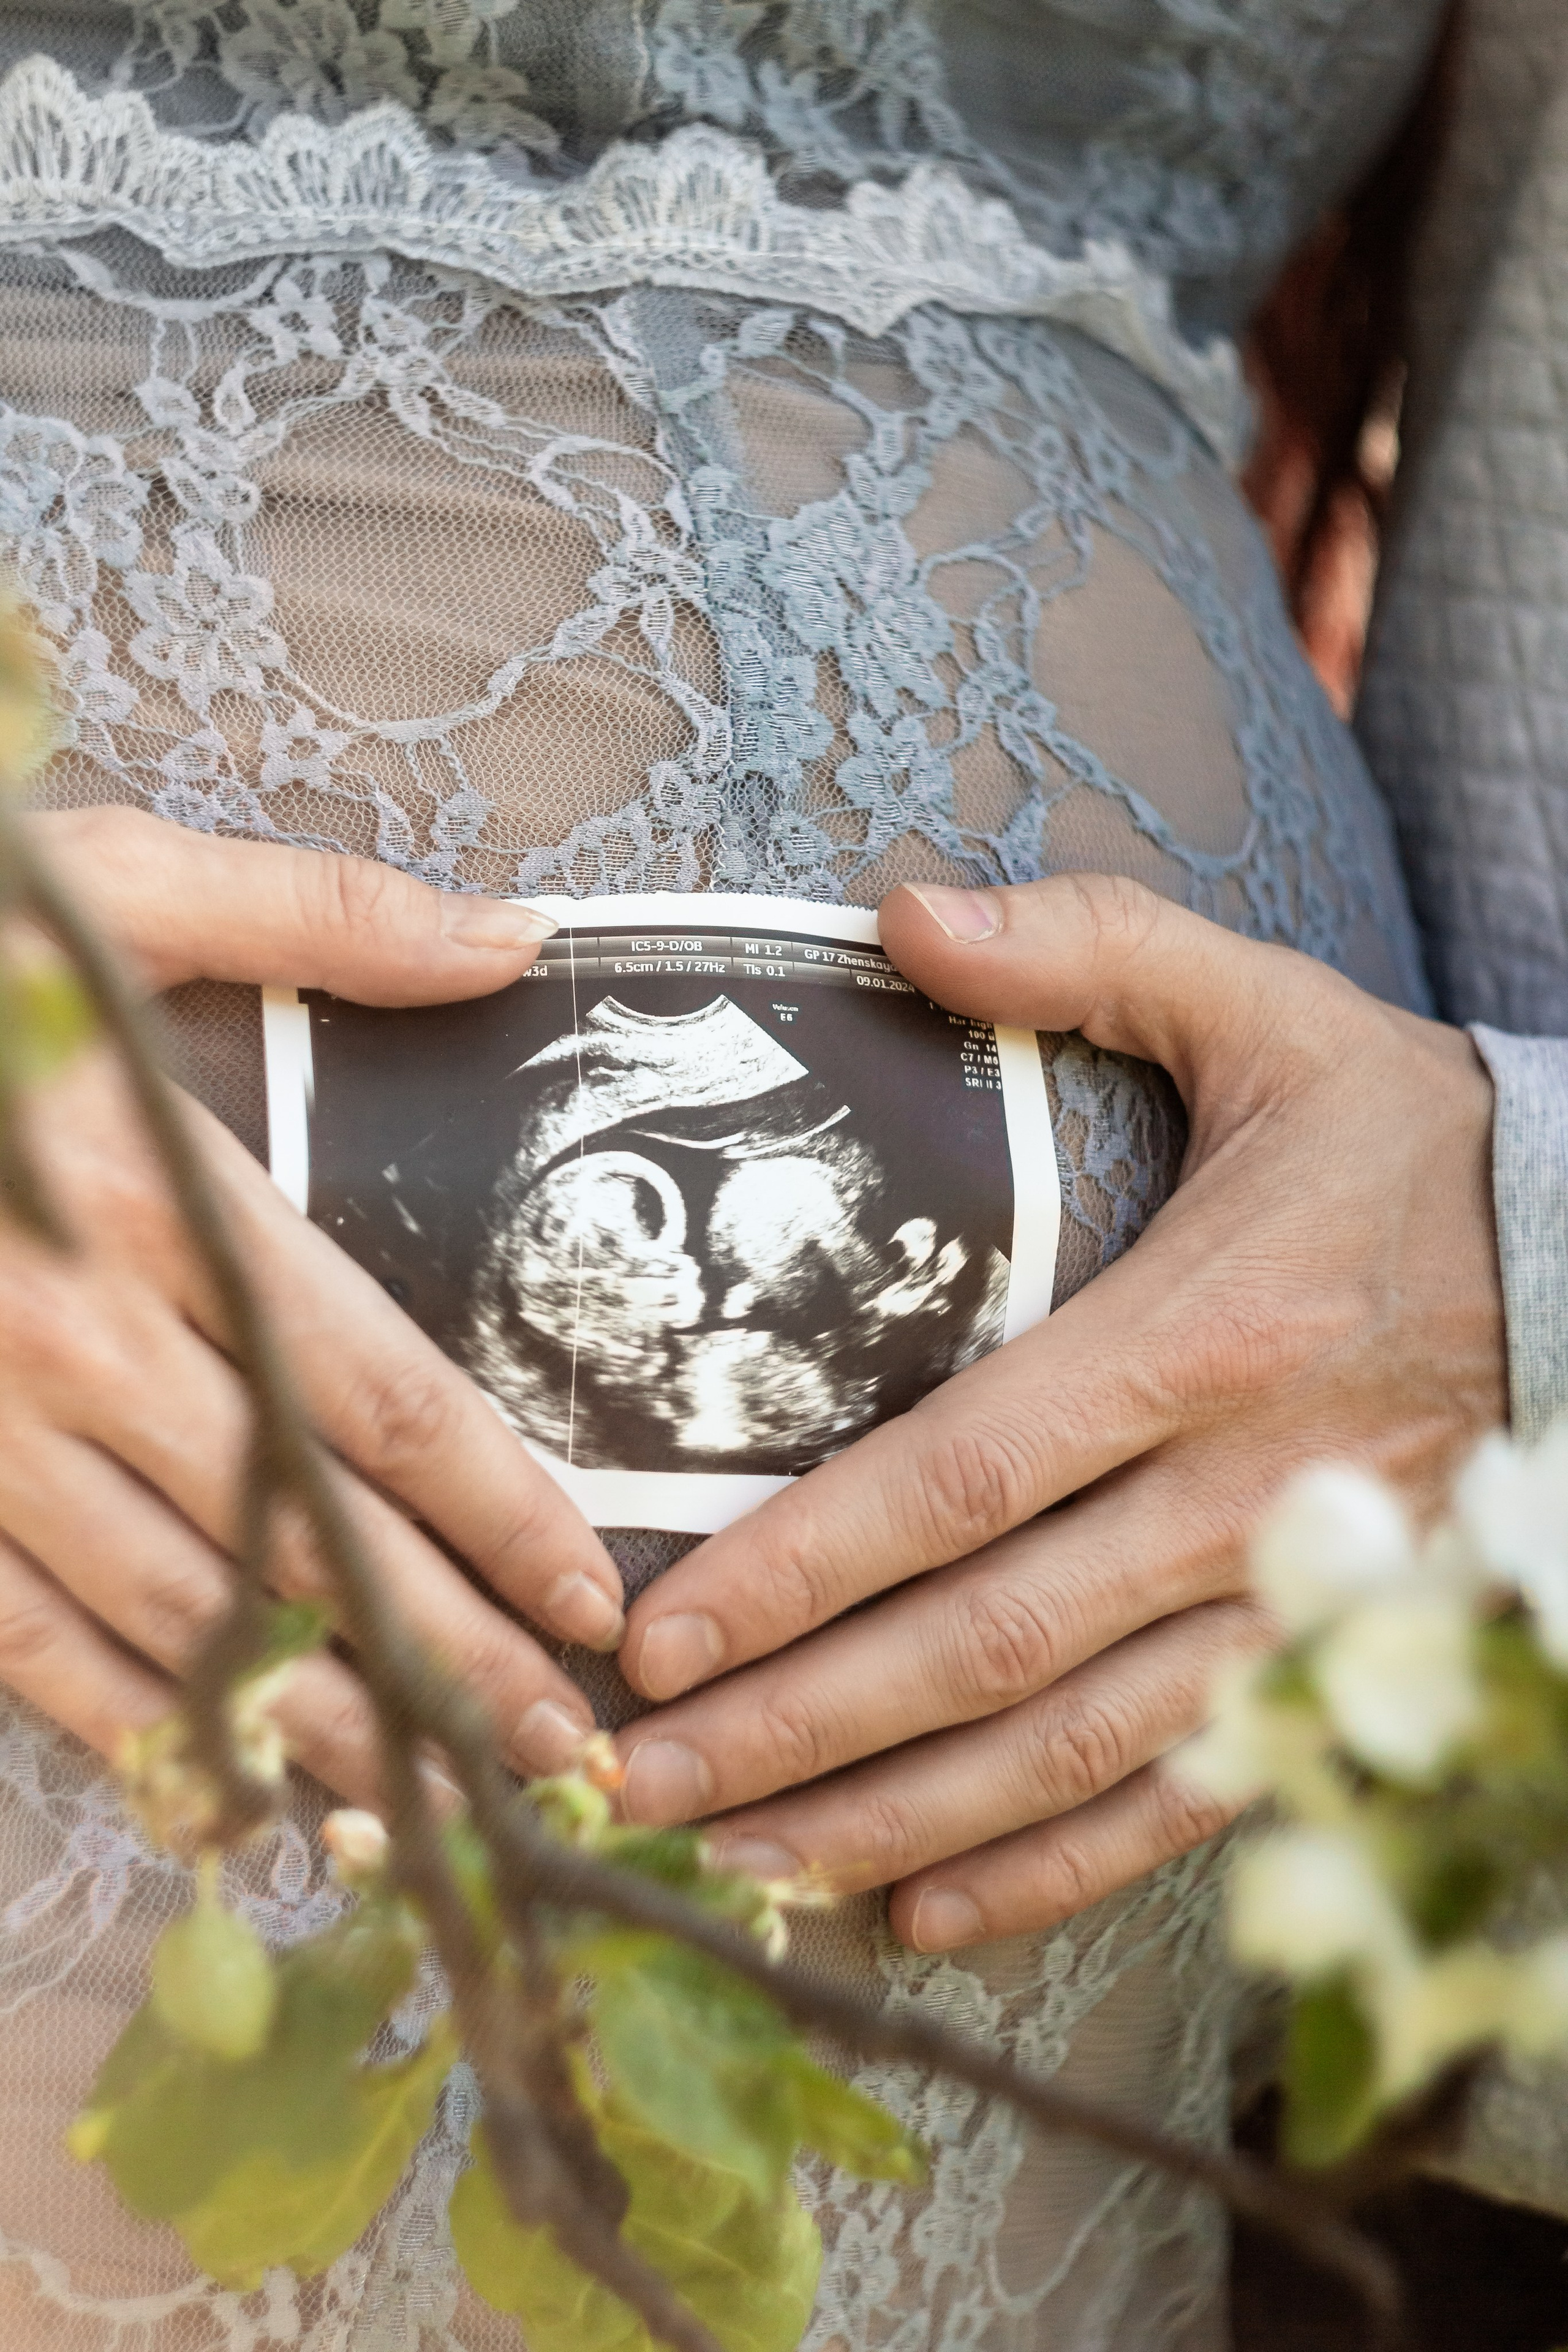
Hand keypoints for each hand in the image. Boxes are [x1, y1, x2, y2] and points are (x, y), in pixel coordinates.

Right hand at [0, 808, 624, 1803]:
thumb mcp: (106, 887)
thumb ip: (317, 920)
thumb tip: (518, 941)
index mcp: (149, 1200)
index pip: (375, 1397)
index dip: (499, 1513)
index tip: (594, 1597)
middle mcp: (69, 1341)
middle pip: (304, 1536)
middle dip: (448, 1655)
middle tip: (566, 1751)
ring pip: (175, 1620)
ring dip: (318, 1723)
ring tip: (440, 1801)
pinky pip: (24, 1648)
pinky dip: (129, 1735)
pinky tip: (225, 1802)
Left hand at [608, 874, 1506, 1950]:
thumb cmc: (1405, 1139)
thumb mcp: (1267, 1011)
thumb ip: (1090, 951)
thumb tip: (901, 915)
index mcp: (1205, 1333)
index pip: (966, 1478)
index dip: (804, 1568)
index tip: (659, 1632)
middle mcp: (1244, 1492)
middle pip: (991, 1644)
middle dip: (802, 1725)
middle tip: (635, 1776)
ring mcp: (1296, 1600)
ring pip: (1071, 1751)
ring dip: (893, 1821)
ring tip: (735, 1857)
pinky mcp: (1333, 1659)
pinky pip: (1181, 1794)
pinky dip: (1052, 1867)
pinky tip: (922, 1910)